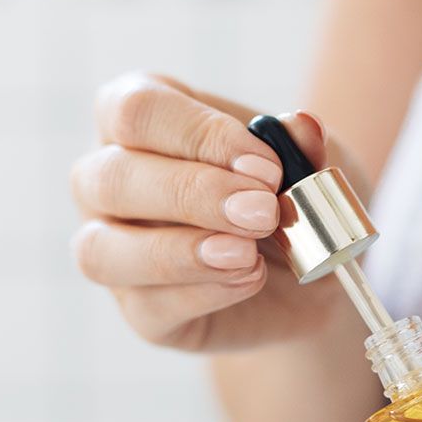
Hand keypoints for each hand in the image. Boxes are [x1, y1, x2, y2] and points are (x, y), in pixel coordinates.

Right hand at [70, 72, 347, 350]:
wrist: (318, 273)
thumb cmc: (298, 197)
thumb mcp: (316, 164)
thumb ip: (305, 145)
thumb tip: (304, 124)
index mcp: (141, 122)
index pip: (135, 110)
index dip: (198, 135)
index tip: (267, 166)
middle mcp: (107, 181)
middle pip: (109, 178)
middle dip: (192, 194)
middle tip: (264, 211)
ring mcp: (113, 249)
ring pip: (103, 251)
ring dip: (180, 252)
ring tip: (248, 254)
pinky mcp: (141, 311)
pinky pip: (149, 306)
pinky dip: (204, 292)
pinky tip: (251, 280)